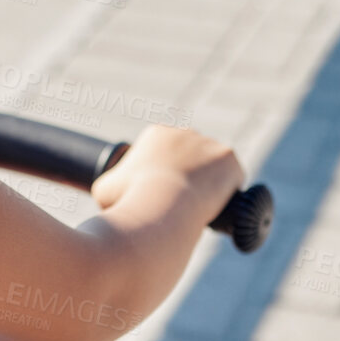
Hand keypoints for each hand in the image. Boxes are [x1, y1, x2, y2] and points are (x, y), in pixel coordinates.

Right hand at [89, 125, 244, 223]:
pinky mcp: (229, 159)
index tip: (167, 192)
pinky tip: (223, 205)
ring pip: (214, 166)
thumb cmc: (129, 202)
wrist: (159, 208)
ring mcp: (209, 144)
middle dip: (191, 174)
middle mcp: (185, 132)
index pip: (168, 151)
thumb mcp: (106, 189)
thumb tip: (107, 190)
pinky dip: (229, 191)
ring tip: (204, 206)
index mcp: (156, 134)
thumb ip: (111, 184)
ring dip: (211, 182)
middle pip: (193, 155)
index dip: (167, 173)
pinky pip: (233, 177)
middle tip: (186, 201)